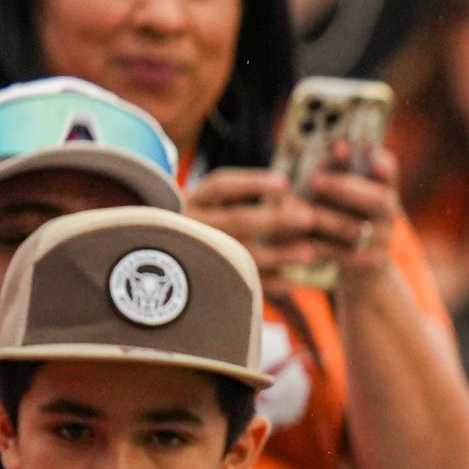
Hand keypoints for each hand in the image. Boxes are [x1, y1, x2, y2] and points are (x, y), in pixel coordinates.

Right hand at [185, 166, 329, 288]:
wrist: (159, 266)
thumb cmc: (199, 225)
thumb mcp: (208, 205)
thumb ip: (244, 200)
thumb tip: (291, 201)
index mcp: (191, 202)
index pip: (220, 186)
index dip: (252, 183)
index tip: (285, 183)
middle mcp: (190, 227)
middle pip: (236, 220)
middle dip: (275, 219)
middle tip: (309, 218)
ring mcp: (196, 256)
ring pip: (239, 254)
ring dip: (278, 254)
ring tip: (309, 253)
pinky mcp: (204, 283)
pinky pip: (239, 285)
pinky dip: (268, 284)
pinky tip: (292, 283)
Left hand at [295, 151, 408, 295]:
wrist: (364, 270)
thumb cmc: (343, 219)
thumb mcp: (342, 196)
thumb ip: (333, 172)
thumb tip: (322, 149)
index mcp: (384, 189)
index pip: (388, 170)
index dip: (376, 161)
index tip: (353, 150)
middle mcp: (388, 213)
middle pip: (377, 200)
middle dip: (344, 188)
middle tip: (314, 180)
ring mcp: (381, 240)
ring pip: (353, 228)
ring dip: (323, 218)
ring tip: (293, 210)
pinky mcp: (368, 263)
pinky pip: (340, 253)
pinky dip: (315, 245)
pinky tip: (292, 238)